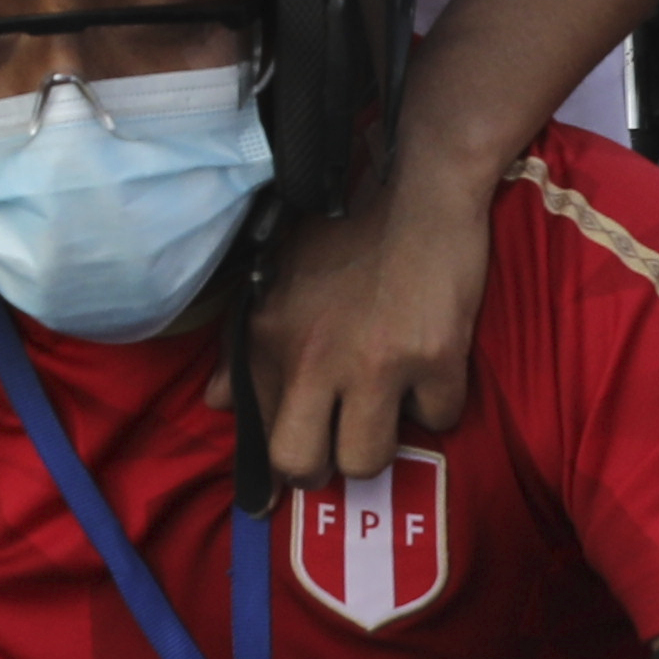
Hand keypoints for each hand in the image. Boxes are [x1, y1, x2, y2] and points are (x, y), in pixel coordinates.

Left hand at [237, 152, 494, 490]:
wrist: (417, 187)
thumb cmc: (344, 229)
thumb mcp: (277, 276)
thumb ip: (243, 345)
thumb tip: (217, 401)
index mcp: (268, 336)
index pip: (256, 428)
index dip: (276, 460)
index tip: (291, 471)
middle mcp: (311, 357)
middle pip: (300, 464)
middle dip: (322, 470)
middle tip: (342, 445)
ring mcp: (373, 363)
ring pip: (367, 460)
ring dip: (382, 443)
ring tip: (389, 408)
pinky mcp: (433, 360)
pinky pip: (439, 420)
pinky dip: (441, 403)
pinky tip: (435, 369)